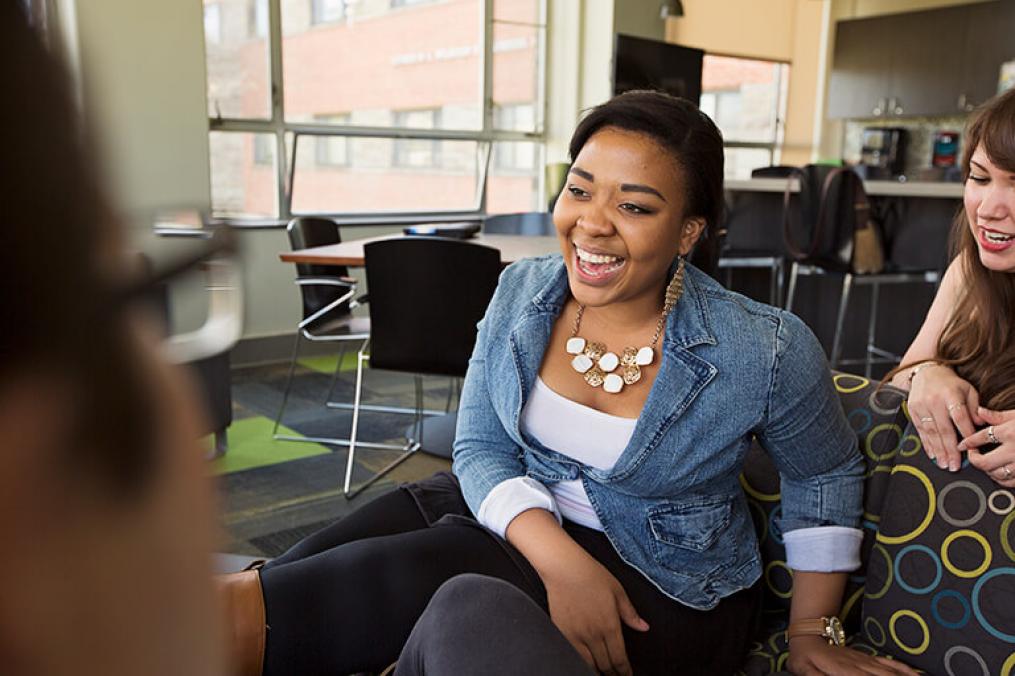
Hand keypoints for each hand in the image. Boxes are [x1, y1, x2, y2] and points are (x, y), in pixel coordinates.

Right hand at [541, 554, 648, 675]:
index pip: (620, 659)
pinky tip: (586, 662)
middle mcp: (593, 634)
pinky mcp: (562, 633)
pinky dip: (581, 662)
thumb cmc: (590, 575)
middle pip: (605, 666)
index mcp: (609, 625)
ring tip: (603, 672)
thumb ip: (630, 613)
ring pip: (588, 665)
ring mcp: (575, 635)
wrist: (564, 567)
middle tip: (617, 675)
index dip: (625, 672)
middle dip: (613, 674)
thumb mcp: (618, 591)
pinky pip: (572, 655)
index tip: (627, 675)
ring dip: (598, 671)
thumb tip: (643, 627)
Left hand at [787, 636, 917, 674]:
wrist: (808, 635)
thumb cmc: (804, 657)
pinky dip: (902, 668)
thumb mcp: (804, 670)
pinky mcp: (866, 658)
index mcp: (844, 670)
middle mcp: (858, 665)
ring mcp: (864, 660)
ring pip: (890, 671)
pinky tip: (914, 673)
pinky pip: (887, 663)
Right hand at [906, 364, 982, 471]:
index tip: (971, 449)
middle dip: (950, 450)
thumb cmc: (951, 384)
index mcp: (950, 394)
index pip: (959, 417)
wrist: (926, 373)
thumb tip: (980, 424)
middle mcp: (934, 401)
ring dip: (938, 451)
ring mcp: (921, 406)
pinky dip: (927, 444)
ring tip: (944, 464)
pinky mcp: (912, 411)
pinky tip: (932, 455)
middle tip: (955, 466)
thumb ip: (974, 407)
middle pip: (943, 429)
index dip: (966, 433)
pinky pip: (920, 431)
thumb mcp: (967, 390)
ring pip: (931, 432)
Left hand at [960, 407, 1014, 486]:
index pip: (980, 437)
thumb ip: (998, 416)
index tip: (963, 444)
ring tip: (986, 463)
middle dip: (974, 460)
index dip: (968, 441)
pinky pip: (1009, 483)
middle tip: (972, 455)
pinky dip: (1001, 479)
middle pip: (984, 462)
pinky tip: (999, 472)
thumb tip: (979, 411)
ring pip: (995, 474)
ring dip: (987, 470)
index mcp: (1010, 433)